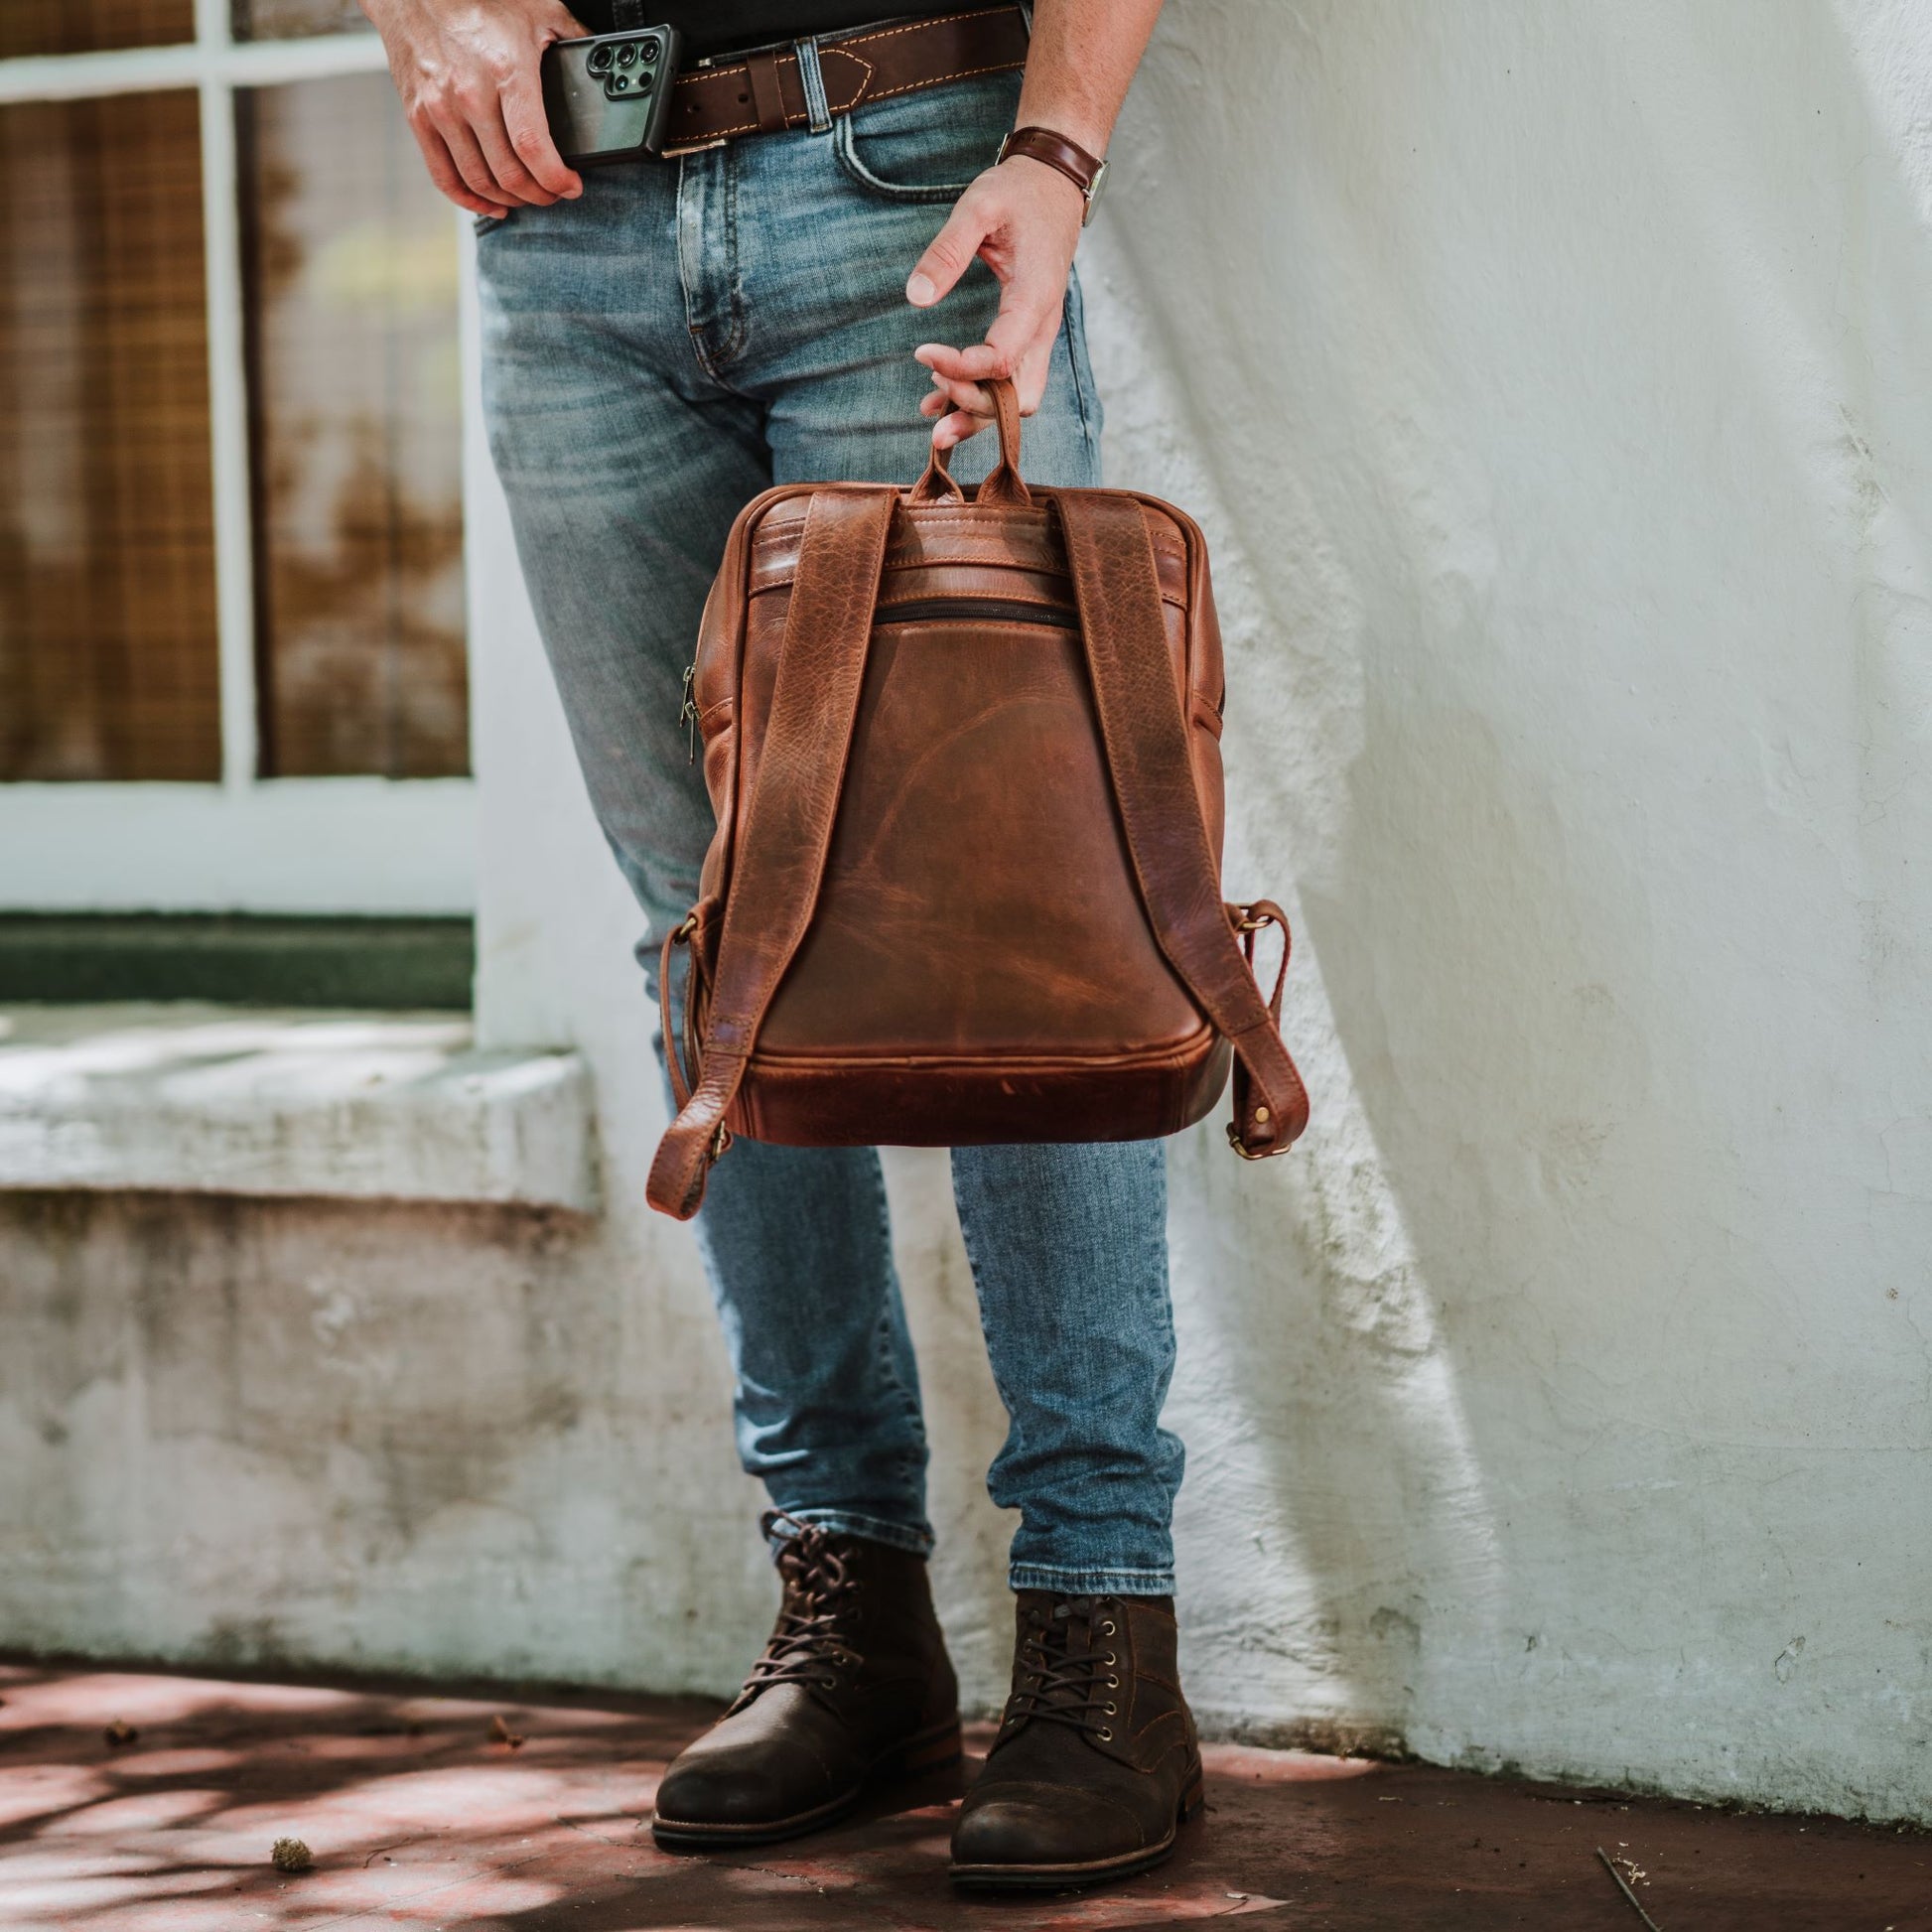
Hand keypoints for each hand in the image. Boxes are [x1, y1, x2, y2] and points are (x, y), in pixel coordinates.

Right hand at [361, 0, 586, 217]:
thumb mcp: (538, 10)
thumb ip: (574, 40)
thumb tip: (604, 64)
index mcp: (506, 71)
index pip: (533, 148)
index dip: (556, 179)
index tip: (571, 186)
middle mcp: (469, 95)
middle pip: (509, 173)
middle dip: (540, 194)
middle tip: (554, 192)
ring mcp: (440, 109)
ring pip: (479, 181)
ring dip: (510, 199)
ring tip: (528, 195)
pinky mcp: (419, 118)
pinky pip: (444, 176)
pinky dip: (470, 200)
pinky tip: (491, 204)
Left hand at [906, 154, 1087, 448]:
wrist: (1054, 181)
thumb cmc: (1019, 192)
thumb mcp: (979, 207)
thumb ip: (947, 250)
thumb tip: (916, 296)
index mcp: (1034, 299)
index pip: (1000, 361)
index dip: (959, 367)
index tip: (921, 351)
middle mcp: (1042, 327)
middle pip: (1017, 397)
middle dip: (974, 407)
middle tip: (930, 390)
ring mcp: (1038, 335)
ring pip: (1016, 400)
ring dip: (976, 414)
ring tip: (931, 419)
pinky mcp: (1028, 335)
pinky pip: (1010, 382)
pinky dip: (979, 399)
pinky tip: (939, 402)